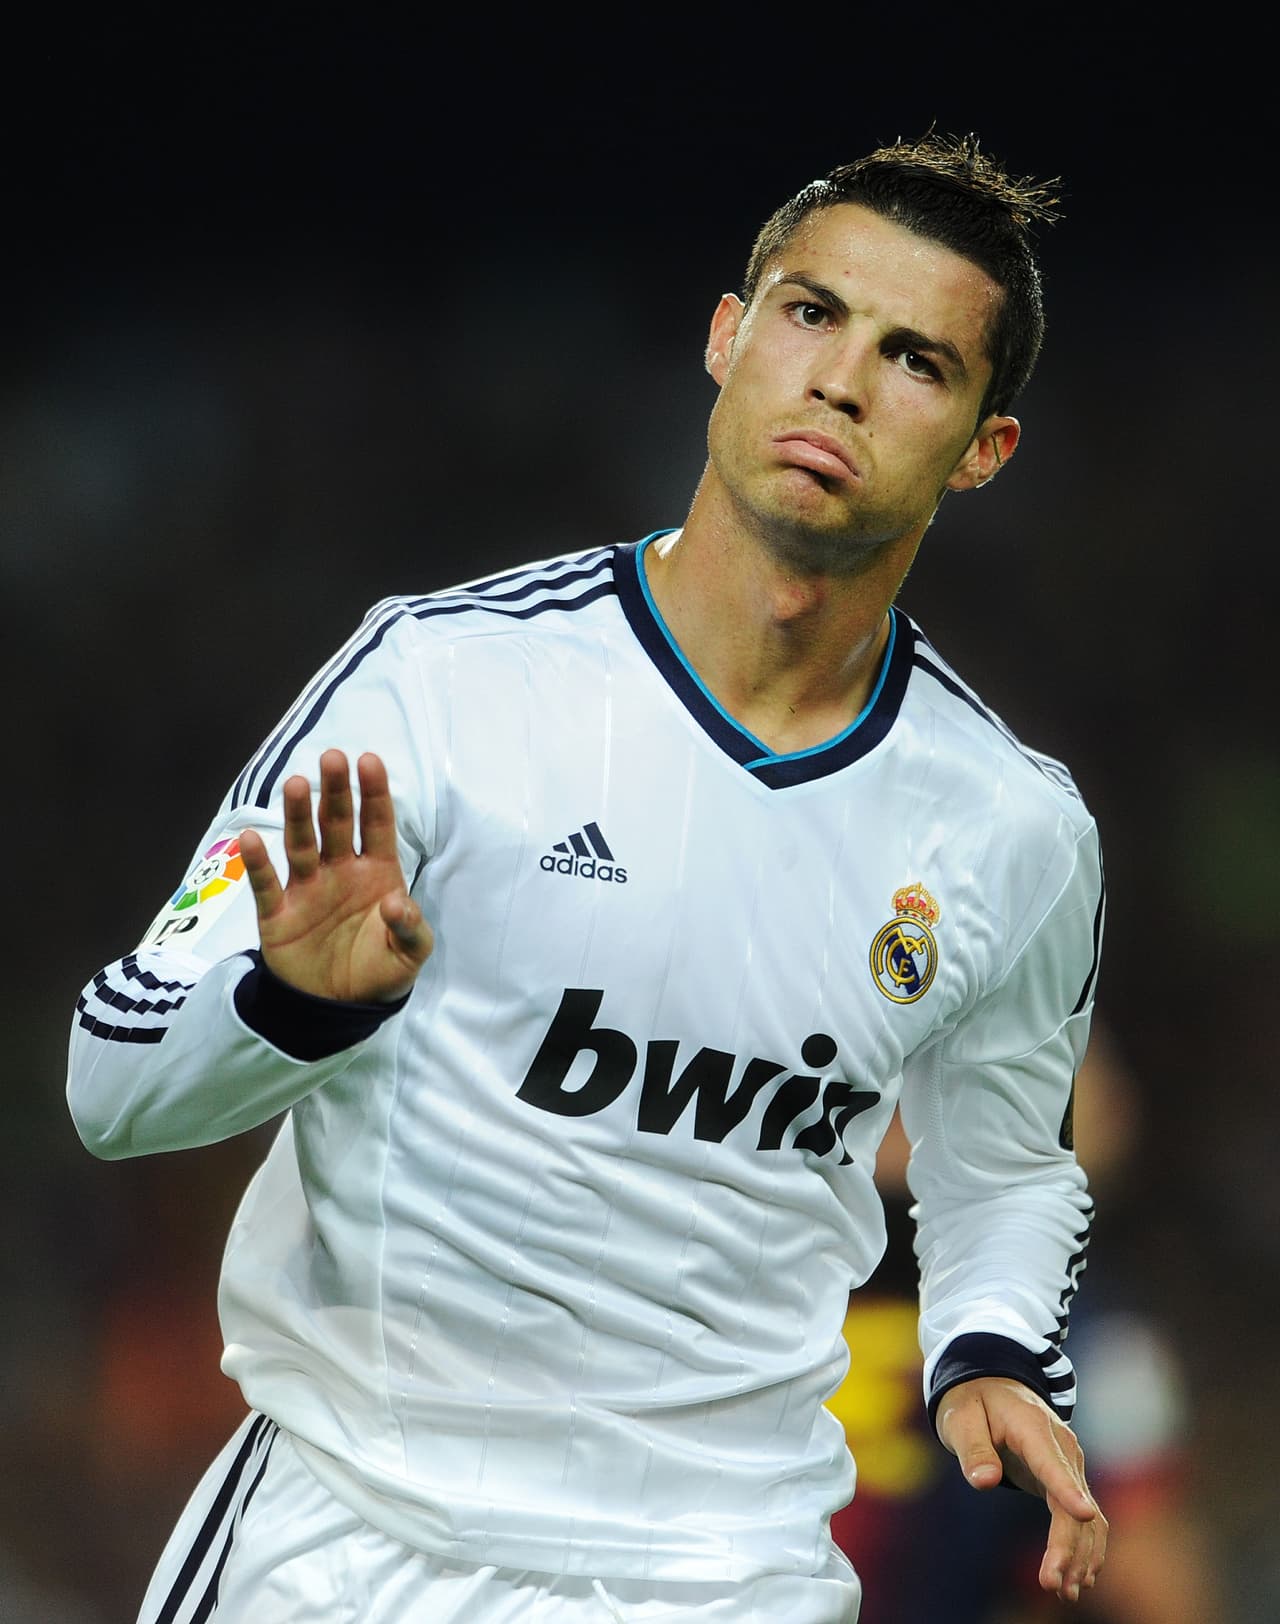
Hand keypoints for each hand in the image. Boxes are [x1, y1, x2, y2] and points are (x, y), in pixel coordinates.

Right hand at [240, 749, 433, 1003]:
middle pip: (337, 824)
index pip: (377, 825)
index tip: (369, 761)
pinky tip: (249, 839)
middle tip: (333, 757)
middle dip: (336, 792)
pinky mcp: (278, 915)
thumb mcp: (409, 956)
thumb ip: (410, 928)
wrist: (338, 1009)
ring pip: (302, 844)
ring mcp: (308, 890)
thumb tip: (395, 903)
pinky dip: (257, 863)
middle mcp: (341, 872)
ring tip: (297, 784)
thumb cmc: (379, 972)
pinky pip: (266, 884)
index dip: (374, 793)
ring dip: (299, 815)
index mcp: (377, 874)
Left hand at [935, 1376, 1106, 1603]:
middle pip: (1072, 1502)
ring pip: (1086, 1517)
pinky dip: (1085, 1547)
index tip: (1083, 1515)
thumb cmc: (973, 1401)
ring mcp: (1069, 1464)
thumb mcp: (961, 1418)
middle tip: (1052, 1584)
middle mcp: (1062, 1447)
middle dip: (1067, 1545)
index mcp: (1033, 1427)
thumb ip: (973, 1449)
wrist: (993, 1383)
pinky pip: (1084, 1518)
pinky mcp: (1068, 1478)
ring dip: (1080, 1555)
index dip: (1068, 1489)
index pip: (1052, 1463)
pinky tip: (1081, 1577)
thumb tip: (985, 1482)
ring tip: (1066, 1591)